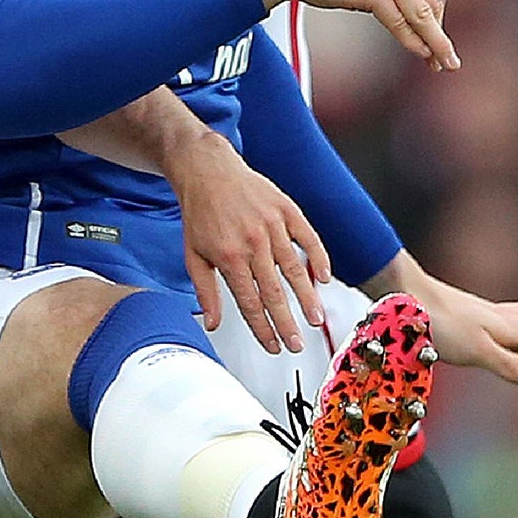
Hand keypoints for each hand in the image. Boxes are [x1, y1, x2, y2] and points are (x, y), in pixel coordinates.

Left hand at [167, 130, 329, 354]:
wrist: (207, 170)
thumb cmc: (200, 214)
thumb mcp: (193, 255)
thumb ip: (205, 291)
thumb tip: (213, 325)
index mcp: (228, 257)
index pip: (250, 302)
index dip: (263, 329)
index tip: (273, 346)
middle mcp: (252, 242)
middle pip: (274, 291)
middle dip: (287, 323)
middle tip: (297, 345)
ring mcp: (271, 225)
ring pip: (294, 268)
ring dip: (306, 297)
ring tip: (315, 319)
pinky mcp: (285, 209)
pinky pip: (308, 237)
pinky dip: (318, 257)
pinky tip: (324, 277)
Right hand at [251, 0, 456, 71]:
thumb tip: (428, 18)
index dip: (439, 19)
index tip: (438, 40)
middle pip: (432, 2)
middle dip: (439, 34)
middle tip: (447, 59)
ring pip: (420, 14)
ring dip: (434, 42)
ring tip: (442, 63)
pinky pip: (399, 21)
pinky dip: (412, 41)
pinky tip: (420, 54)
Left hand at [374, 254, 517, 385]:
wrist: (403, 292)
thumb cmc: (438, 323)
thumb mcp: (478, 351)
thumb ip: (511, 365)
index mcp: (510, 324)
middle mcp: (501, 315)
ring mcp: (482, 311)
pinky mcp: (465, 312)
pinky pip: (502, 320)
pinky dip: (512, 333)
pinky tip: (495, 344)